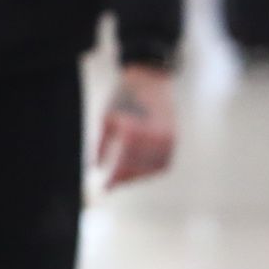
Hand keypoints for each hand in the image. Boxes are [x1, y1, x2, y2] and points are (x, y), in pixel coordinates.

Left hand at [98, 65, 176, 187]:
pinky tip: (137, 170)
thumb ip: (101, 145)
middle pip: (137, 168)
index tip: (105, 188)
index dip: (114, 178)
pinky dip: (150, 170)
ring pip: (151, 169)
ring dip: (137, 176)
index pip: (123, 162)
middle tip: (111, 185)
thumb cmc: (122, 97)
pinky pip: (162, 164)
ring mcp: (168, 139)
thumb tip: (95, 168)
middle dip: (124, 179)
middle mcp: (154, 136)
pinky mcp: (174, 140)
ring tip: (122, 177)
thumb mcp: (106, 118)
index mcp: (134, 128)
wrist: (149, 80)